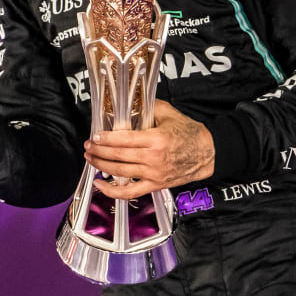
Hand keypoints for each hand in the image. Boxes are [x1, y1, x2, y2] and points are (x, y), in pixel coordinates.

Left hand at [83, 100, 214, 199]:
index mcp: (156, 139)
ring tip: (90, 159)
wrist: (207, 153)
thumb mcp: (169, 113)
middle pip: (118, 156)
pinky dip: (112, 191)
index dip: (105, 139)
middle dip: (98, 151)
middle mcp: (153, 158)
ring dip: (101, 166)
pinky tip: (100, 185)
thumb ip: (148, 107)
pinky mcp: (155, 185)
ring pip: (120, 172)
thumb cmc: (189, 132)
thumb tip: (129, 103)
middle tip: (88, 146)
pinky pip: (130, 193)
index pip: (123, 140)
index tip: (94, 136)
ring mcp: (154, 174)